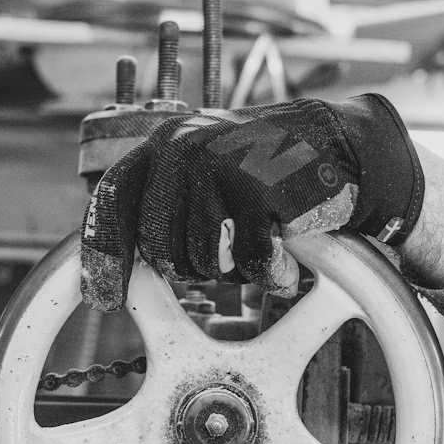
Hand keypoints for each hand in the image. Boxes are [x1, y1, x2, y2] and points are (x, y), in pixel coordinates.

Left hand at [80, 94, 423, 309]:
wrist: (339, 146)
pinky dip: (273, 273)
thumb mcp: (206, 175)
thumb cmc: (269, 172)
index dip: (103, 256)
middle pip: (159, 248)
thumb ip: (166, 206)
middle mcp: (183, 150)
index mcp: (163, 144)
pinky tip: (287, 261)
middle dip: (192, 269)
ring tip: (262, 247)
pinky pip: (251, 263)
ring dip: (236, 272)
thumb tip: (126, 268)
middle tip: (229, 258)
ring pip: (202, 262)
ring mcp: (221, 168)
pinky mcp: (260, 191)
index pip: (112, 202)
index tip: (103, 298)